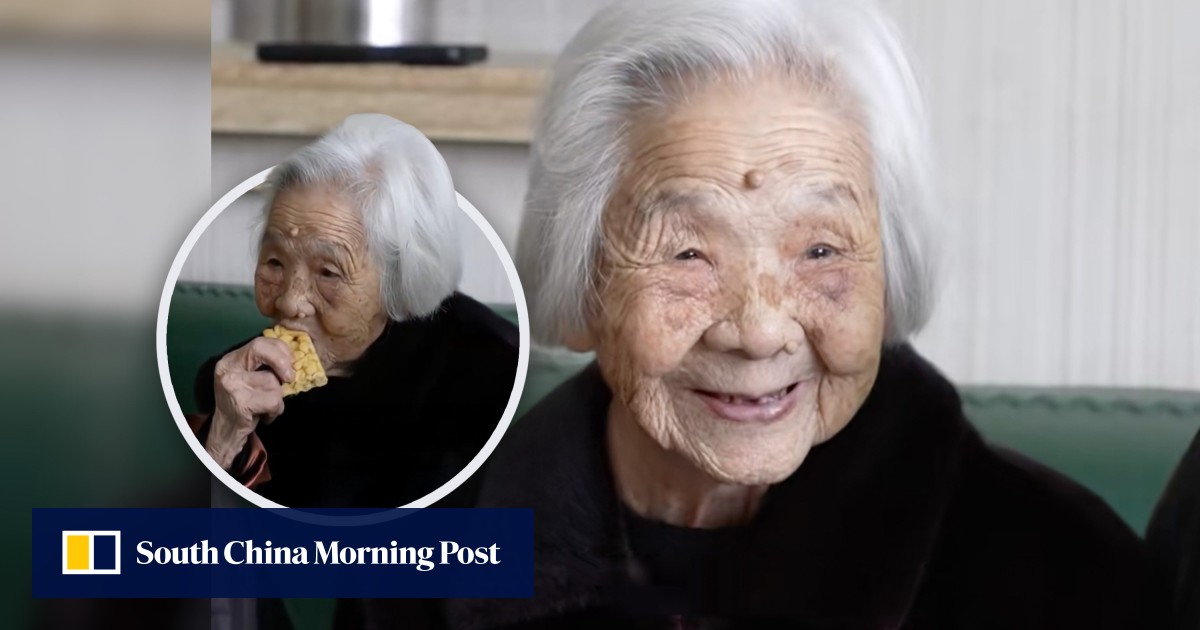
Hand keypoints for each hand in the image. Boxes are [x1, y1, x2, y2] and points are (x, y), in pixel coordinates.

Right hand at [204, 337, 293, 469]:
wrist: (227, 432)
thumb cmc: (246, 403)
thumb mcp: (252, 379)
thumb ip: (266, 365)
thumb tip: (294, 357)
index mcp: (231, 359)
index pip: (259, 342)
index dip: (280, 349)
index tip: (291, 362)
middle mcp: (227, 368)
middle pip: (261, 350)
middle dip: (282, 362)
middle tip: (290, 378)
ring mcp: (232, 384)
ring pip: (272, 382)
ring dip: (278, 398)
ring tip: (267, 406)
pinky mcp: (241, 402)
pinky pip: (273, 400)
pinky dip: (275, 410)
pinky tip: (264, 415)